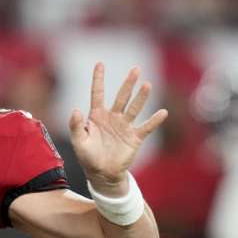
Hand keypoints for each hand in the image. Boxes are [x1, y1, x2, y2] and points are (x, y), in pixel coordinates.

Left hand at [69, 63, 167, 195]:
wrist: (102, 174)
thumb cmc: (88, 157)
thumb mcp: (78, 142)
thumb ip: (75, 126)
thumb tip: (75, 109)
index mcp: (97, 116)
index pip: (98, 93)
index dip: (98, 79)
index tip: (100, 64)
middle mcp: (112, 117)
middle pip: (121, 97)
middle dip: (128, 84)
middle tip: (135, 69)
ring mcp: (124, 126)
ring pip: (134, 108)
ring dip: (141, 97)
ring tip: (147, 84)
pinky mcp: (134, 138)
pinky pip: (146, 127)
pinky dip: (154, 121)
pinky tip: (162, 112)